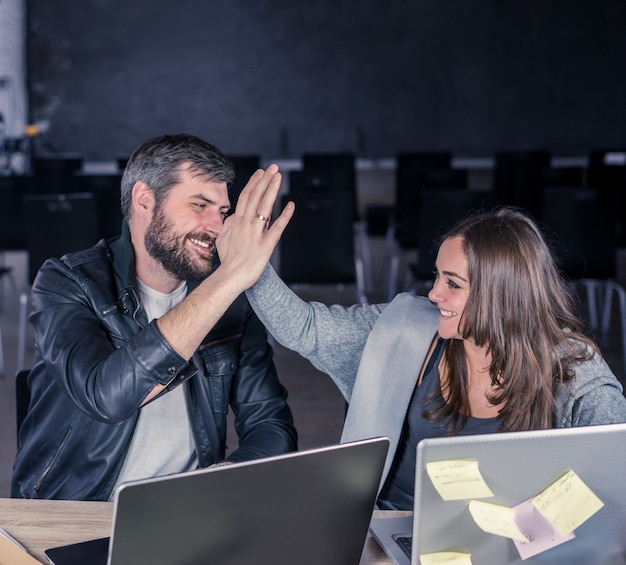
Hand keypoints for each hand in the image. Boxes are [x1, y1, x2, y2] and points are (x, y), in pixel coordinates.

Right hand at [216, 164, 294, 289]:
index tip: (261, 172)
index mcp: (236, 221)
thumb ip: (229, 224)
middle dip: (264, 180)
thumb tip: (234, 214)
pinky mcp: (266, 245)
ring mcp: (256, 234)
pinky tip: (290, 205)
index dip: (254, 183)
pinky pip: (277, 228)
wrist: (230, 277)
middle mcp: (246, 224)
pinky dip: (284, 216)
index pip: (245, 197)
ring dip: (272, 190)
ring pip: (264, 207)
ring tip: (278, 177)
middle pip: (255, 197)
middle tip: (273, 167)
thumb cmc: (228, 260)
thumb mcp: (223, 237)